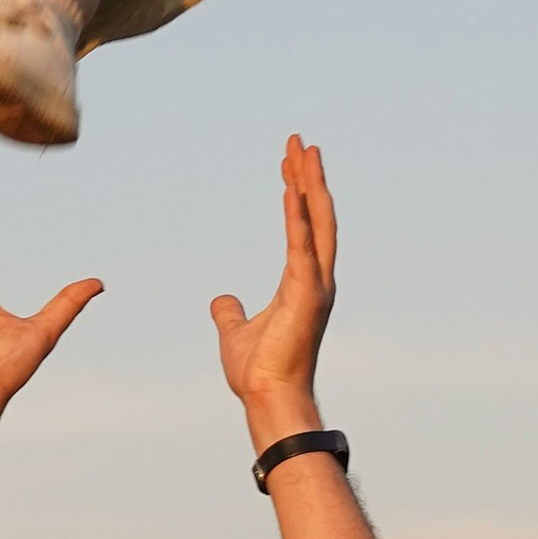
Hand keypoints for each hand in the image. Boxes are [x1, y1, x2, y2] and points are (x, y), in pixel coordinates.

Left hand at [211, 137, 336, 444]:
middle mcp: (316, 278)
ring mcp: (315, 285)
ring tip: (302, 150)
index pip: (303, 225)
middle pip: (316, 214)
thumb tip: (221, 300)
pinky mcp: (306, 294)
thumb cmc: (258, 370)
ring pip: (316, 222)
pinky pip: (301, 247)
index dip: (297, 192)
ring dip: (308, 184)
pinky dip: (297, 218)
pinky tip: (290, 190)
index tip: (289, 162)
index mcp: (302, 282)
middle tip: (300, 141)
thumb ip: (230, 312)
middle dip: (308, 176)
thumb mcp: (235, 331)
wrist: (268, 397)